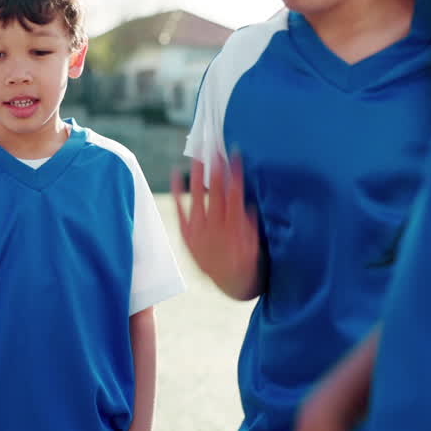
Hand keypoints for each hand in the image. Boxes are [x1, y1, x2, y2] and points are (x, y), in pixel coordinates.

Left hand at [171, 155, 261, 299]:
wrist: (230, 282)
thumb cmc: (246, 259)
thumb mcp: (255, 242)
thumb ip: (249, 221)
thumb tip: (246, 199)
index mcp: (234, 229)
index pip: (234, 194)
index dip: (235, 173)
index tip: (235, 155)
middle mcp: (214, 229)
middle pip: (215, 192)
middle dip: (215, 168)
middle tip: (214, 148)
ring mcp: (198, 232)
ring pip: (197, 198)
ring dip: (197, 175)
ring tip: (197, 156)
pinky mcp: (186, 235)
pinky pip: (180, 211)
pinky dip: (177, 193)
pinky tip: (176, 175)